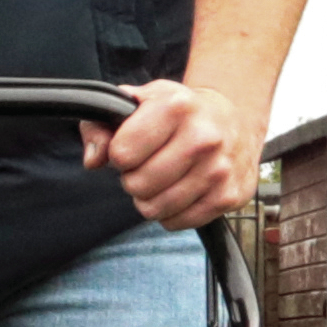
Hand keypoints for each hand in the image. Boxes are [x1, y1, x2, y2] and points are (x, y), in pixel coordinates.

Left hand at [85, 75, 255, 228]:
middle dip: (134, 179)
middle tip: (148, 165)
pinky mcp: (229, 196)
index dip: (119, 154)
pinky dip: (172, 212)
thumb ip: (100, 125)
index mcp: (177, 106)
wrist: (232, 118)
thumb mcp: (136, 103)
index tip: (132, 146)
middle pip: (137, 185)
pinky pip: (178, 222)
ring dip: (151, 198)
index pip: (121, 153)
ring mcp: (219, 169)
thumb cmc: (176, 112)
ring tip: (164, 178)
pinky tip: (181, 190)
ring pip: (155, 209)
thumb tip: (94, 159)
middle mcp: (203, 137)